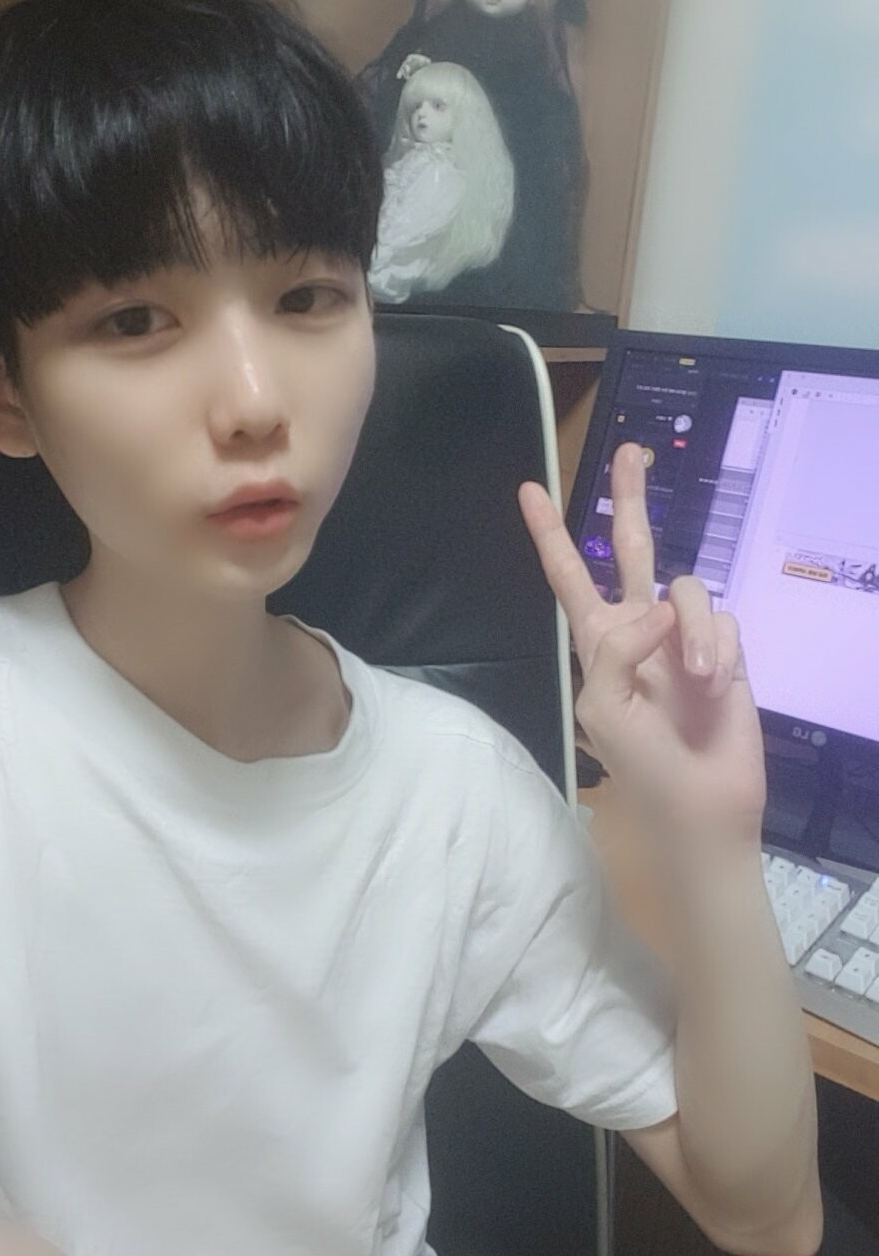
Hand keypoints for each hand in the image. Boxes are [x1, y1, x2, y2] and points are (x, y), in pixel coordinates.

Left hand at [519, 443, 766, 839]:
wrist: (700, 803)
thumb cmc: (640, 763)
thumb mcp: (602, 707)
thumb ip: (615, 647)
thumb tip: (657, 610)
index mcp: (598, 641)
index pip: (570, 578)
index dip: (550, 536)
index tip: (528, 491)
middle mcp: (641, 628)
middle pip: (635, 548)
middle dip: (631, 500)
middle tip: (632, 452)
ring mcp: (685, 636)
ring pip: (686, 588)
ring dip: (691, 629)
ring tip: (698, 678)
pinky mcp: (727, 648)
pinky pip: (724, 619)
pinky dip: (720, 649)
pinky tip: (716, 683)